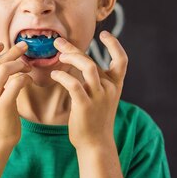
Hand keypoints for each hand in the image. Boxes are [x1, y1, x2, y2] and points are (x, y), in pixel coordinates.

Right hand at [0, 41, 31, 148]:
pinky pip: (16, 82)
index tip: (1, 45)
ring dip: (19, 64)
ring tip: (27, 67)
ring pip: (5, 69)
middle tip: (25, 47)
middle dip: (13, 52)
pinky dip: (25, 77)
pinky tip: (28, 79)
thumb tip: (4, 57)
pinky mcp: (3, 105)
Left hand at [50, 31, 127, 150]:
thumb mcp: (101, 97)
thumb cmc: (95, 119)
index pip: (122, 60)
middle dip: (74, 49)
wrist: (95, 144)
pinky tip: (54, 74)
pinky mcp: (84, 105)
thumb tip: (79, 60)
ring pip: (88, 67)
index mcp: (115, 85)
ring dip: (71, 58)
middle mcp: (109, 89)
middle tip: (58, 42)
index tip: (104, 34)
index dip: (115, 45)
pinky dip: (63, 76)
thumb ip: (95, 80)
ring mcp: (98, 97)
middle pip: (93, 60)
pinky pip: (74, 84)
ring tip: (58, 56)